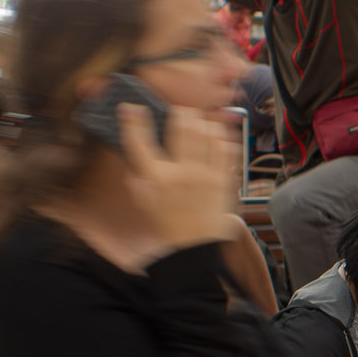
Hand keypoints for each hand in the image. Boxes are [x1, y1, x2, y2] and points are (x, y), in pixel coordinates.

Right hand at [122, 104, 239, 249]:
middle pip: (182, 125)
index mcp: (155, 178)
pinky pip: (225, 147)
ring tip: (198, 123)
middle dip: (179, 112)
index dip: (133, 120)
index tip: (132, 108)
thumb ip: (136, 172)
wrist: (193, 248)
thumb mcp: (141, 200)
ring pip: (207, 131)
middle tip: (179, 114)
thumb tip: (132, 147)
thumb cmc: (165, 223)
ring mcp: (205, 175)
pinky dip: (220, 137)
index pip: (139, 141)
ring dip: (202, 122)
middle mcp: (180, 173)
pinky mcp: (224, 180)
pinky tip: (214, 137)